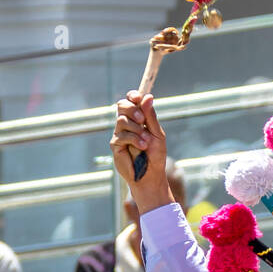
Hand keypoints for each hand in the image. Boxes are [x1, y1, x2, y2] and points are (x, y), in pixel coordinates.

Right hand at [110, 91, 171, 208]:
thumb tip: (148, 96)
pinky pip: (122, 135)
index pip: (131, 101)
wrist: (151, 175)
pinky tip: (142, 147)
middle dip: (132, 109)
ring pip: (122, 120)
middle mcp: (127, 124)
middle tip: (142, 120)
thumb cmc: (156, 155)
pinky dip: (134, 139)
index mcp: (138, 118)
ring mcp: (120, 133)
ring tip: (146, 141)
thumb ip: (151, 116)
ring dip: (136, 129)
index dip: (132, 96)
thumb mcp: (157, 133)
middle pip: (122, 105)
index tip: (137, 97)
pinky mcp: (115, 145)